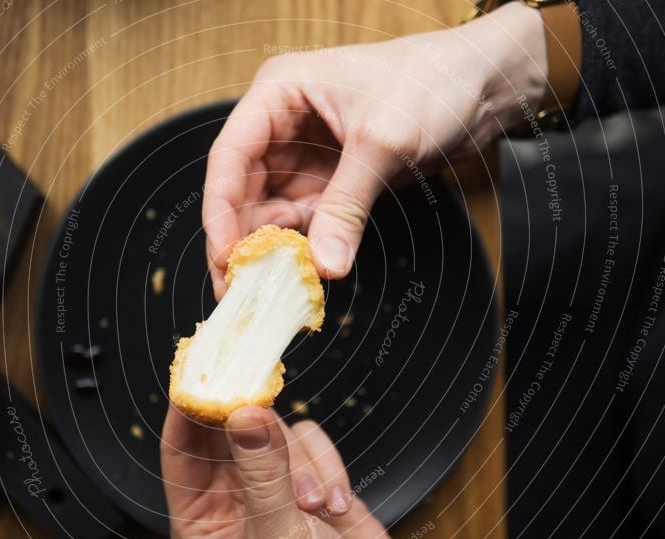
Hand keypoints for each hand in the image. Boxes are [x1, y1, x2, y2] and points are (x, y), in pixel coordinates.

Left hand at [161, 404, 416, 538]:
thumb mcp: (280, 538)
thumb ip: (262, 472)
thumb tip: (244, 413)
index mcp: (201, 518)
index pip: (179, 446)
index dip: (189, 406)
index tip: (205, 371)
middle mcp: (229, 496)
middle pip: (227, 429)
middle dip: (257, 432)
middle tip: (267, 412)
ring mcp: (268, 482)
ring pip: (274, 430)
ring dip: (302, 464)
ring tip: (315, 506)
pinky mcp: (305, 473)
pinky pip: (309, 439)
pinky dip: (328, 466)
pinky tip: (336, 506)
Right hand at [203, 2, 546, 295]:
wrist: (485, 84)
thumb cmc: (433, 80)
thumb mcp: (383, 140)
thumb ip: (348, 204)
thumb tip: (324, 263)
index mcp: (280, 93)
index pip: (231, 156)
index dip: (220, 209)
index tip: (225, 254)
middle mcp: (284, 125)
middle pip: (243, 191)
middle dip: (240, 240)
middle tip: (237, 288)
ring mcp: (307, 157)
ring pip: (272, 212)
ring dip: (270, 250)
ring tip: (266, 290)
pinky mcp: (333, 182)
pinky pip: (306, 223)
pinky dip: (302, 249)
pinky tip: (300, 274)